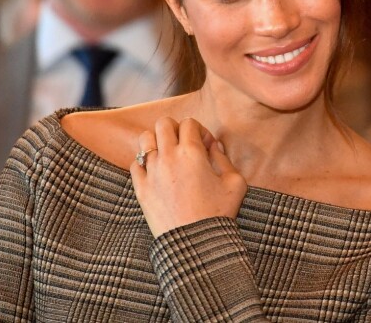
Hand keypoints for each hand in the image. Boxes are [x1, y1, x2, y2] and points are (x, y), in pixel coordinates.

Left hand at [130, 116, 246, 236]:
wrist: (195, 246)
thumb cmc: (219, 214)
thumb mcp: (235, 183)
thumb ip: (225, 158)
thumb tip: (214, 146)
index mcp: (192, 153)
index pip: (189, 123)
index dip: (200, 130)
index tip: (206, 147)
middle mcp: (168, 157)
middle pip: (163, 123)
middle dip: (175, 128)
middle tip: (185, 144)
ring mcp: (151, 172)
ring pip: (145, 139)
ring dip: (157, 141)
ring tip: (168, 155)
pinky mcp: (141, 189)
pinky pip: (135, 163)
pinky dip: (144, 163)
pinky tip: (156, 172)